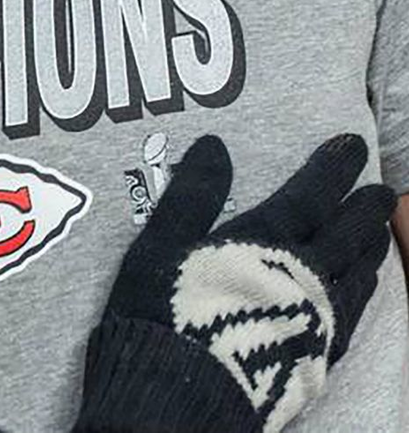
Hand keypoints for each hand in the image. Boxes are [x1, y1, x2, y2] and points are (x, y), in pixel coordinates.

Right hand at [77, 134, 393, 432]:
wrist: (180, 399)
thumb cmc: (165, 314)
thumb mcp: (161, 244)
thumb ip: (191, 195)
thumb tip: (214, 145)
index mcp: (264, 243)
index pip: (308, 196)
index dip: (331, 168)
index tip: (352, 144)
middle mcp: (300, 278)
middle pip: (344, 235)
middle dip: (363, 208)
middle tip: (382, 188)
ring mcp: (314, 321)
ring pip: (355, 276)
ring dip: (370, 249)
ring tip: (377, 232)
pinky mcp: (315, 358)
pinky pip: (353, 317)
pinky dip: (363, 293)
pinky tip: (362, 289)